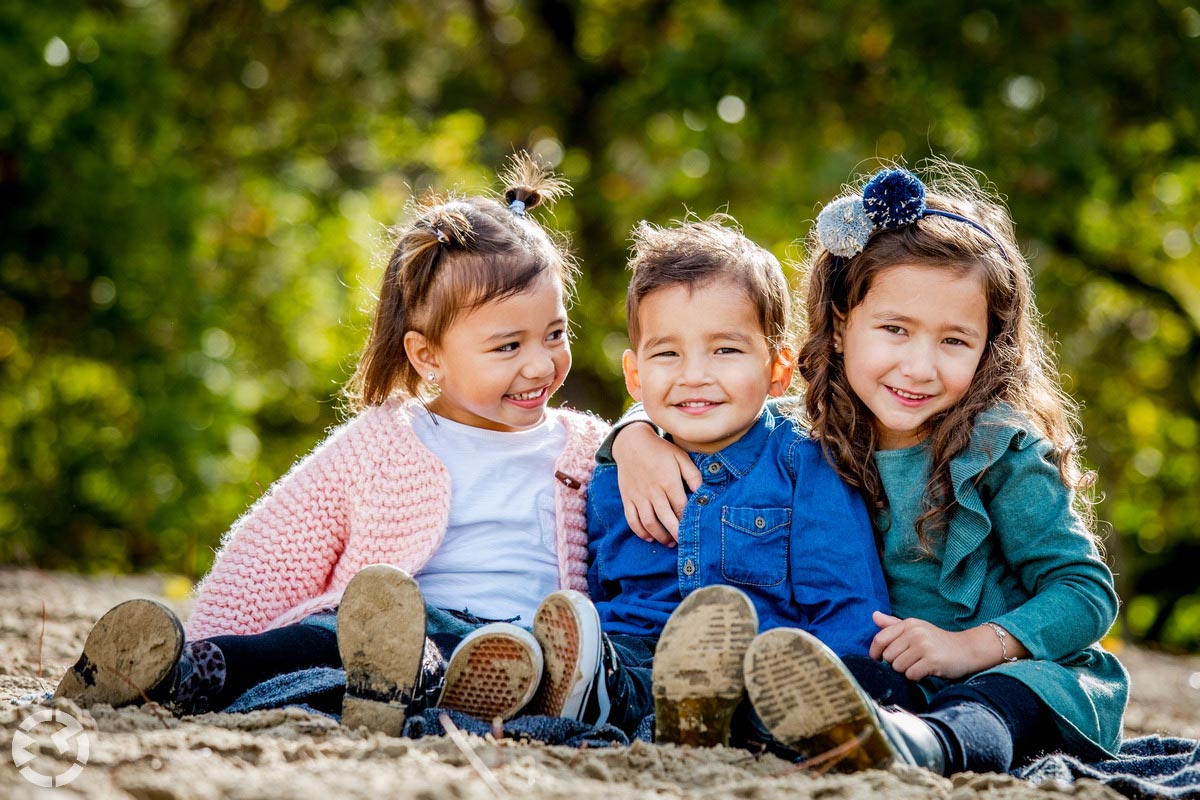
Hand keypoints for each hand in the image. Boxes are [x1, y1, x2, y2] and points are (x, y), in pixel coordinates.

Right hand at [611, 422, 700, 545]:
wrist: (631, 443)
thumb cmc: (660, 450)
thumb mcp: (680, 456)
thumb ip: (693, 475)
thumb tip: (702, 492)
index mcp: (668, 481)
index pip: (681, 507)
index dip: (687, 521)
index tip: (694, 530)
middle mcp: (653, 491)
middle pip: (666, 518)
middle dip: (676, 534)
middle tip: (684, 543)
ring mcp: (638, 496)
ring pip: (648, 522)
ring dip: (660, 536)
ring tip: (669, 542)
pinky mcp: (627, 498)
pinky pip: (632, 519)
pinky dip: (640, 531)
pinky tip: (649, 537)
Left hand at [869, 611, 1003, 680]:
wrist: (966, 649)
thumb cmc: (937, 641)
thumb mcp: (916, 629)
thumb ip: (893, 624)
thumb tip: (874, 615)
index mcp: (908, 624)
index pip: (880, 638)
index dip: (875, 652)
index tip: (878, 660)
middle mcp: (915, 632)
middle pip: (888, 656)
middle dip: (895, 663)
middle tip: (910, 662)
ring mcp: (924, 646)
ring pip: (898, 667)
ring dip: (906, 671)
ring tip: (919, 665)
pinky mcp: (932, 660)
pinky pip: (911, 675)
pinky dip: (916, 677)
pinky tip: (925, 672)